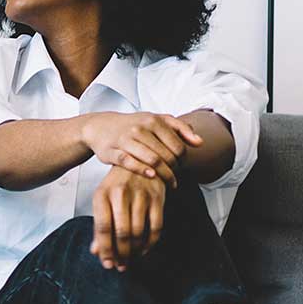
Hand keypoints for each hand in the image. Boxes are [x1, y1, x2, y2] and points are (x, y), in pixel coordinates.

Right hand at [79, 112, 202, 187]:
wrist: (101, 126)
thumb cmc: (134, 125)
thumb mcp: (157, 120)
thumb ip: (181, 129)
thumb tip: (200, 143)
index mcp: (154, 120)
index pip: (178, 146)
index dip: (183, 160)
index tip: (181, 166)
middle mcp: (140, 128)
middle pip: (167, 156)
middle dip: (175, 170)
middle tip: (175, 177)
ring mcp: (125, 139)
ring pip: (151, 160)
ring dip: (164, 175)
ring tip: (169, 183)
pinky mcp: (112, 151)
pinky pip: (130, 163)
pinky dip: (143, 171)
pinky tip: (152, 177)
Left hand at [91, 167, 167, 270]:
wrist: (141, 158)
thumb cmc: (118, 184)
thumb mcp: (103, 199)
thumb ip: (99, 225)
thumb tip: (96, 251)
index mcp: (102, 194)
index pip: (102, 227)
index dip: (105, 249)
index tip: (108, 264)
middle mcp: (120, 194)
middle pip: (121, 233)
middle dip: (121, 254)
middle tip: (121, 266)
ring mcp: (141, 195)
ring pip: (138, 232)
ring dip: (135, 251)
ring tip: (131, 259)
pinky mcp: (157, 197)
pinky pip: (156, 227)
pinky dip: (150, 243)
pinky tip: (144, 249)